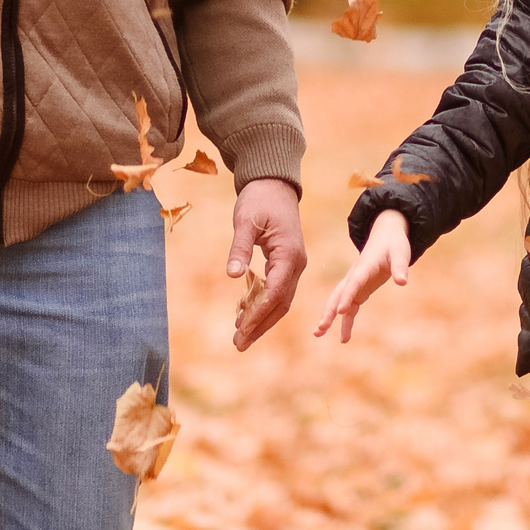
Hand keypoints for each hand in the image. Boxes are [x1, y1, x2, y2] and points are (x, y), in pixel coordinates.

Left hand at [227, 178, 307, 349]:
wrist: (274, 184)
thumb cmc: (259, 199)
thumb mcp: (245, 221)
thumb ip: (239, 247)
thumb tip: (233, 275)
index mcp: (289, 254)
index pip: (276, 293)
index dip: (259, 314)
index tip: (242, 331)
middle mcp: (296, 263)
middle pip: (282, 303)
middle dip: (261, 325)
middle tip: (239, 344)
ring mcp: (294, 264)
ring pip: (281, 300)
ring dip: (262, 319)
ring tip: (241, 337)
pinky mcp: (286, 262)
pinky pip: (277, 289)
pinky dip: (262, 305)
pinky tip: (245, 313)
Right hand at [314, 207, 412, 343]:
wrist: (386, 236)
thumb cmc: (394, 244)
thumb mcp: (401, 253)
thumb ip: (400, 267)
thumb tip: (402, 282)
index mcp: (365, 266)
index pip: (354, 282)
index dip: (347, 296)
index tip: (340, 311)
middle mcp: (355, 276)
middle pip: (339, 294)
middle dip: (329, 310)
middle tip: (321, 327)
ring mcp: (355, 283)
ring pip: (338, 301)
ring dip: (329, 316)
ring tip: (318, 333)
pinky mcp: (359, 290)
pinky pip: (350, 308)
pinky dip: (345, 321)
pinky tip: (344, 337)